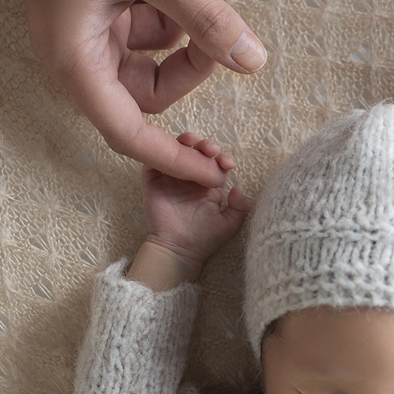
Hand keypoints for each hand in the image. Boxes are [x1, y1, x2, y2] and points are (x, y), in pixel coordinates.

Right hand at [0, 0, 266, 185]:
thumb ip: (207, 19)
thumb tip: (253, 63)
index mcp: (76, 61)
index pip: (130, 133)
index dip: (174, 158)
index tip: (216, 173)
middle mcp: (79, 52)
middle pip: (153, 88)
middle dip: (197, 55)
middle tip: (226, 20)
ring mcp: (89, 25)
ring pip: (159, 48)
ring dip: (192, 13)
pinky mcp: (101, 0)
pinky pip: (152, 15)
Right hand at [141, 134, 249, 270]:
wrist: (178, 251)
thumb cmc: (204, 240)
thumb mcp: (230, 225)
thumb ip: (240, 207)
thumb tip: (238, 187)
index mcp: (209, 185)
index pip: (217, 162)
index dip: (223, 157)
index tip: (227, 162)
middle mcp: (191, 178)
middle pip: (198, 152)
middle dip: (206, 145)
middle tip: (211, 150)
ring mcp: (172, 178)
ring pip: (178, 150)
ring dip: (186, 141)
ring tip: (194, 142)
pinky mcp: (154, 181)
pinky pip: (155, 160)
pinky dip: (162, 149)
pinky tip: (173, 149)